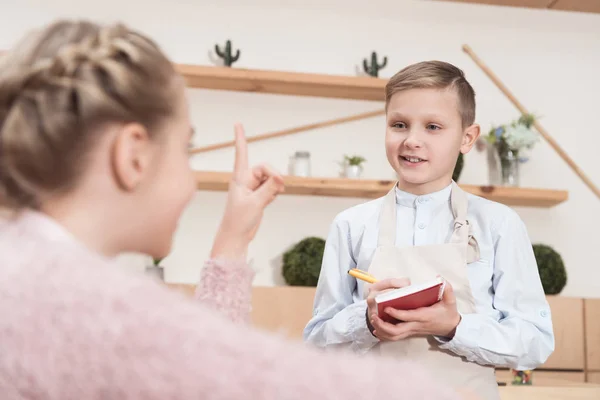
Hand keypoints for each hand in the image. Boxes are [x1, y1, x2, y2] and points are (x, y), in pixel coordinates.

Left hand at [210, 124, 284, 259]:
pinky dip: (274, 193)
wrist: (236, 236)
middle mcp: (245, 180)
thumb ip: (269, 189)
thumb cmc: (238, 220)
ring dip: (274, 186)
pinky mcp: (259, 196)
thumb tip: (280, 179)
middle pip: (265, 168)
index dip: (240, 138)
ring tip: (269, 199)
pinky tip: (270, 202)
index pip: (241, 154)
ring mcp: (252, 188)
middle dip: (273, 176)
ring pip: (270, 179)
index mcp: (239, 178)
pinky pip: (272, 188)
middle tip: (280, 186)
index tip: (237, 124)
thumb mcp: (255, 203)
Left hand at [370, 280, 460, 340]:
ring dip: (382, 330)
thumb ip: (447, 289)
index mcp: (424, 316)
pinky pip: (396, 337)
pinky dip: (385, 335)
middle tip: (373, 316)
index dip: (396, 314)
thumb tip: (440, 278)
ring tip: (373, 321)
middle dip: (383, 325)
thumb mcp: (450, 301)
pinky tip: (377, 330)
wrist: (451, 328)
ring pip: (395, 336)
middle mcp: (416, 325)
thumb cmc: (448, 313)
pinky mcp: (411, 333)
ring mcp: (412, 330)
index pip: (408, 316)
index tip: (386, 308)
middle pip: (397, 330)